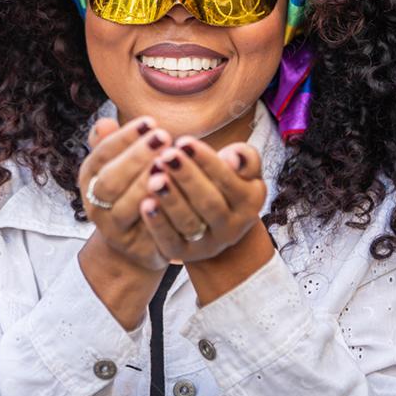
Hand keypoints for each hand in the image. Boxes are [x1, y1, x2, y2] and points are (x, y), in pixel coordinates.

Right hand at [77, 114, 177, 270]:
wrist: (138, 241)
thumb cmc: (132, 190)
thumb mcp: (120, 165)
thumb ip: (115, 143)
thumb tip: (104, 122)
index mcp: (90, 178)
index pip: (102, 154)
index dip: (125, 137)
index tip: (150, 121)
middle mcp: (95, 204)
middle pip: (109, 181)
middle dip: (135, 157)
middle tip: (163, 136)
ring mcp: (113, 229)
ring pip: (124, 208)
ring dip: (145, 183)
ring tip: (168, 162)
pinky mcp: (134, 248)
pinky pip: (145, 231)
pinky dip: (158, 212)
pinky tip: (173, 192)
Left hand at [139, 136, 265, 263]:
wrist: (214, 225)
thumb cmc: (224, 183)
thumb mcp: (242, 169)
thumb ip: (244, 157)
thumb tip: (233, 158)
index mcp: (250, 201)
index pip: (229, 180)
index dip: (206, 160)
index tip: (184, 141)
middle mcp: (233, 227)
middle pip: (209, 202)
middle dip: (187, 177)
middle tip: (166, 155)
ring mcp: (208, 244)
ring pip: (189, 222)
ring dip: (171, 199)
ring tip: (154, 177)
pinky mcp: (182, 254)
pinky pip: (169, 241)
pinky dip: (157, 223)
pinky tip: (144, 203)